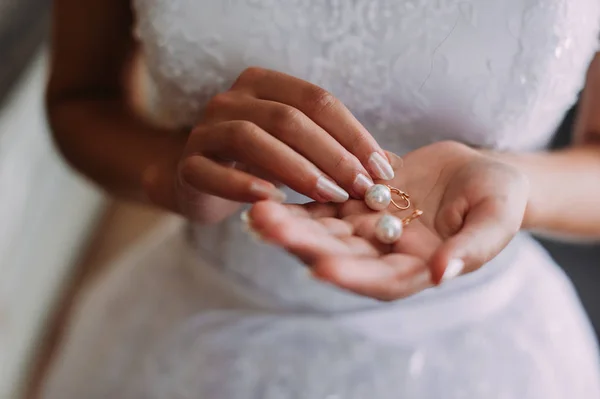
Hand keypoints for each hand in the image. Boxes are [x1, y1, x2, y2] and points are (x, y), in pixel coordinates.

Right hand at [176, 67, 393, 220]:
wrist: (201, 180)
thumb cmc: (258, 163)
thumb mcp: (295, 148)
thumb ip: (332, 149)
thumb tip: (387, 166)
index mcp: (263, 85)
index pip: (316, 100)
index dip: (353, 133)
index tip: (382, 169)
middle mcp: (231, 99)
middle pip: (288, 118)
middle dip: (332, 154)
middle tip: (361, 187)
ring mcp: (205, 130)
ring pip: (252, 138)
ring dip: (297, 169)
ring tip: (329, 196)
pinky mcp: (189, 165)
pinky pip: (214, 172)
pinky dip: (244, 184)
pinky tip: (274, 200)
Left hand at [246, 141, 529, 300]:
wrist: (478, 173)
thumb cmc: (499, 198)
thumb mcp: (496, 219)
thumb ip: (472, 249)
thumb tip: (441, 274)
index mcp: (418, 268)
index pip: (381, 280)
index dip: (352, 276)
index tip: (320, 267)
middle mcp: (383, 253)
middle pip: (339, 253)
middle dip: (302, 243)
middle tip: (266, 227)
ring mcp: (366, 227)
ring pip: (323, 228)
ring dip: (289, 221)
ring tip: (255, 210)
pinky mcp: (355, 200)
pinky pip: (323, 201)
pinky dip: (298, 197)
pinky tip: (268, 188)